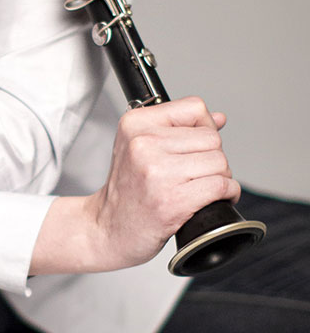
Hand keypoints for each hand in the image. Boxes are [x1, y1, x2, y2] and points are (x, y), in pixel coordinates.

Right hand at [31, 96, 239, 273]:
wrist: (109, 227)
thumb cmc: (127, 188)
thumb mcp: (139, 146)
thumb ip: (178, 128)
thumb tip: (218, 119)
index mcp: (135, 123)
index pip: (193, 107)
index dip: (204, 126)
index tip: (196, 144)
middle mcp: (144, 143)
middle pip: (211, 138)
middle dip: (213, 157)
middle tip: (197, 172)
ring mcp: (158, 172)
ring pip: (219, 162)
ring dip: (221, 178)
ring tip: (201, 186)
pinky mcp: (173, 201)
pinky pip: (220, 186)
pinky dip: (227, 194)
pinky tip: (213, 199)